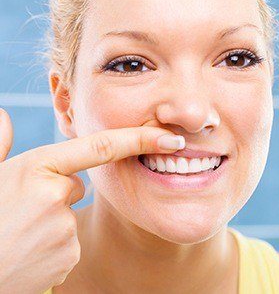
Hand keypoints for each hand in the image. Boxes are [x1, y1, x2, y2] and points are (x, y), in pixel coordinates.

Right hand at [0, 108, 183, 292]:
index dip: (139, 140)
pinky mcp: (69, 255)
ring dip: (51, 218)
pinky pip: (69, 240)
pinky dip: (53, 241)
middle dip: (58, 192)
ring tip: (20, 230)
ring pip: (70, 213)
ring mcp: (64, 228)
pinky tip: (28, 248)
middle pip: (77, 185)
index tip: (169, 138)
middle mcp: (56, 195)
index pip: (100, 147)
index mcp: (38, 167)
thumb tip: (4, 116)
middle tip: (23, 207)